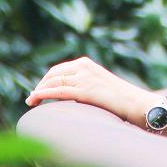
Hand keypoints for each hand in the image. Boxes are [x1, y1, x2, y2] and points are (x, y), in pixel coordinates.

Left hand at [25, 55, 149, 123]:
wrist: (136, 102)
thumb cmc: (120, 99)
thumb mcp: (99, 86)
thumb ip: (84, 85)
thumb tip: (71, 96)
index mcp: (86, 63)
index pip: (59, 70)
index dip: (45, 81)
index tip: (38, 92)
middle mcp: (83, 67)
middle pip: (53, 75)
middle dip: (40, 86)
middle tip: (32, 99)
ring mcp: (84, 77)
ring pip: (53, 82)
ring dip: (38, 92)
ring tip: (30, 103)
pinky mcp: (85, 90)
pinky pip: (59, 91)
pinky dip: (44, 94)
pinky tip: (35, 99)